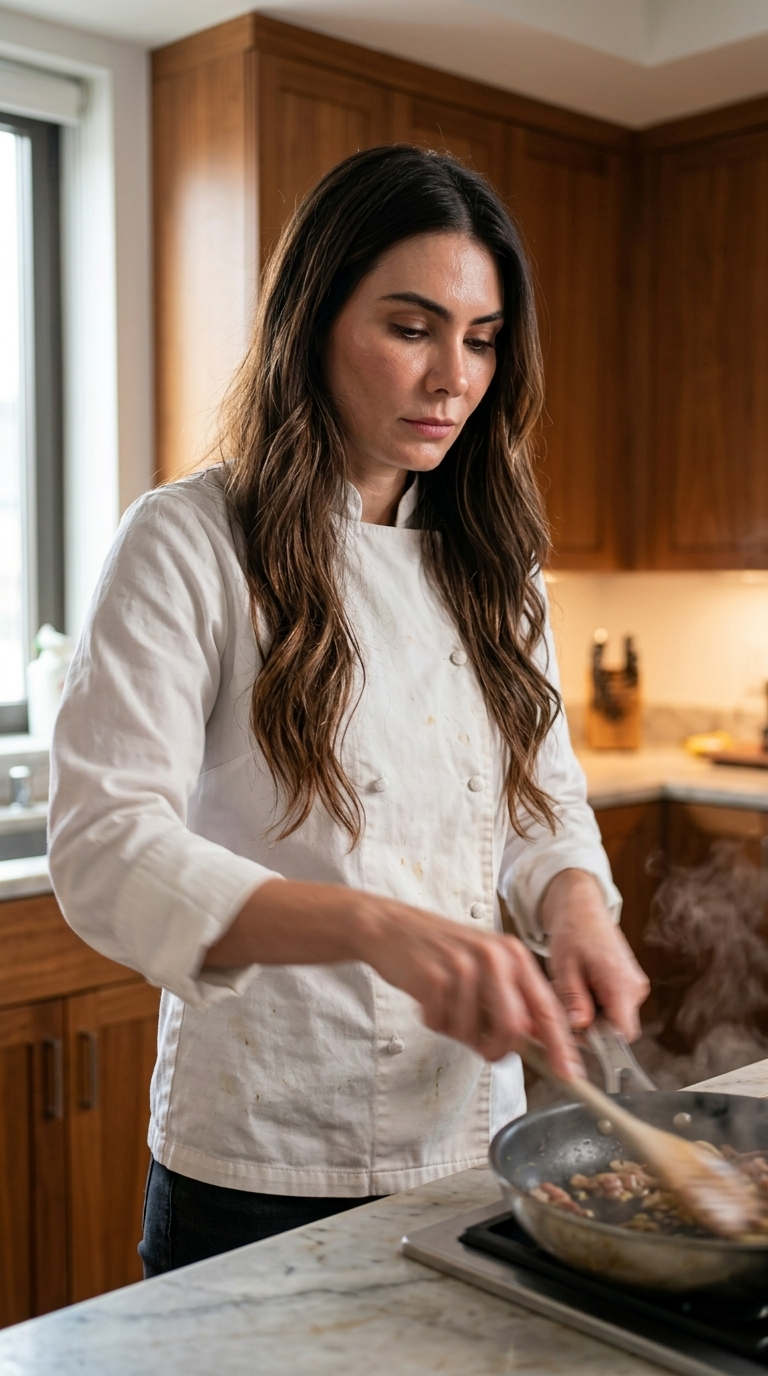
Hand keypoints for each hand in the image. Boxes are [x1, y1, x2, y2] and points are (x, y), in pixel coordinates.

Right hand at [206, 879, 583, 1079]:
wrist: (390, 927)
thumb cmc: (439, 950)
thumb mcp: (485, 963)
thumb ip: (512, 998)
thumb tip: (536, 1043)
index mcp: (514, 955)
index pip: (546, 1009)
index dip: (560, 1047)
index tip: (570, 1076)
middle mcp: (495, 958)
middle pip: (514, 1030)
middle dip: (496, 1048)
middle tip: (480, 1044)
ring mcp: (464, 968)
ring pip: (475, 1034)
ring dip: (458, 1032)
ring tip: (446, 1007)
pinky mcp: (434, 979)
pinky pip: (444, 1026)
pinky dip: (435, 1022)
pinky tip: (428, 998)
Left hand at [540, 869, 649, 1040]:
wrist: (582, 907)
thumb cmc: (573, 930)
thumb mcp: (564, 966)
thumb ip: (573, 999)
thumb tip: (580, 1027)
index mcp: (621, 982)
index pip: (622, 1033)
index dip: (599, 1043)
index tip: (575, 1035)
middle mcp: (634, 988)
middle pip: (617, 1031)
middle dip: (589, 1029)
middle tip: (564, 1008)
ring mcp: (634, 987)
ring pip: (613, 1021)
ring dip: (590, 1016)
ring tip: (570, 991)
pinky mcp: (628, 986)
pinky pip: (613, 1008)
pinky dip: (594, 1006)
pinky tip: (579, 988)